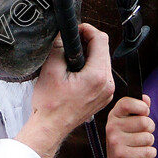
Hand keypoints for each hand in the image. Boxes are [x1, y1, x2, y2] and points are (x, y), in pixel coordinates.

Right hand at [15, 23, 113, 157]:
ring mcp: (107, 92)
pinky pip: (102, 74)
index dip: (87, 30)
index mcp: (97, 76)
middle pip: (104, 50)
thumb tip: (64, 32)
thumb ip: (59, 45)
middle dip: (88, 41)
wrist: (50, 128)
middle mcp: (107, 84)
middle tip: (71, 42)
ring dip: (89, 54)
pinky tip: (76, 71)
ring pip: (103, 61)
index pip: (101, 40)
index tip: (76, 30)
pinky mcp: (104, 97)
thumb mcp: (51, 69)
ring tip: (71, 58)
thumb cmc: (50, 105)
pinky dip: (91, 67)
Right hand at [105, 95, 155, 157]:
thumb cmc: (126, 138)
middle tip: (144, 132)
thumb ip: (138, 108)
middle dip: (150, 128)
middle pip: (144, 122)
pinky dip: (150, 153)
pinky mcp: (122, 155)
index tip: (145, 112)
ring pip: (148, 137)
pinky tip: (141, 153)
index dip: (141, 106)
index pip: (127, 103)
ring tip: (141, 144)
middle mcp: (112, 126)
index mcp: (114, 115)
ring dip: (149, 142)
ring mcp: (115, 141)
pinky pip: (148, 151)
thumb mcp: (129, 121)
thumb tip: (146, 99)